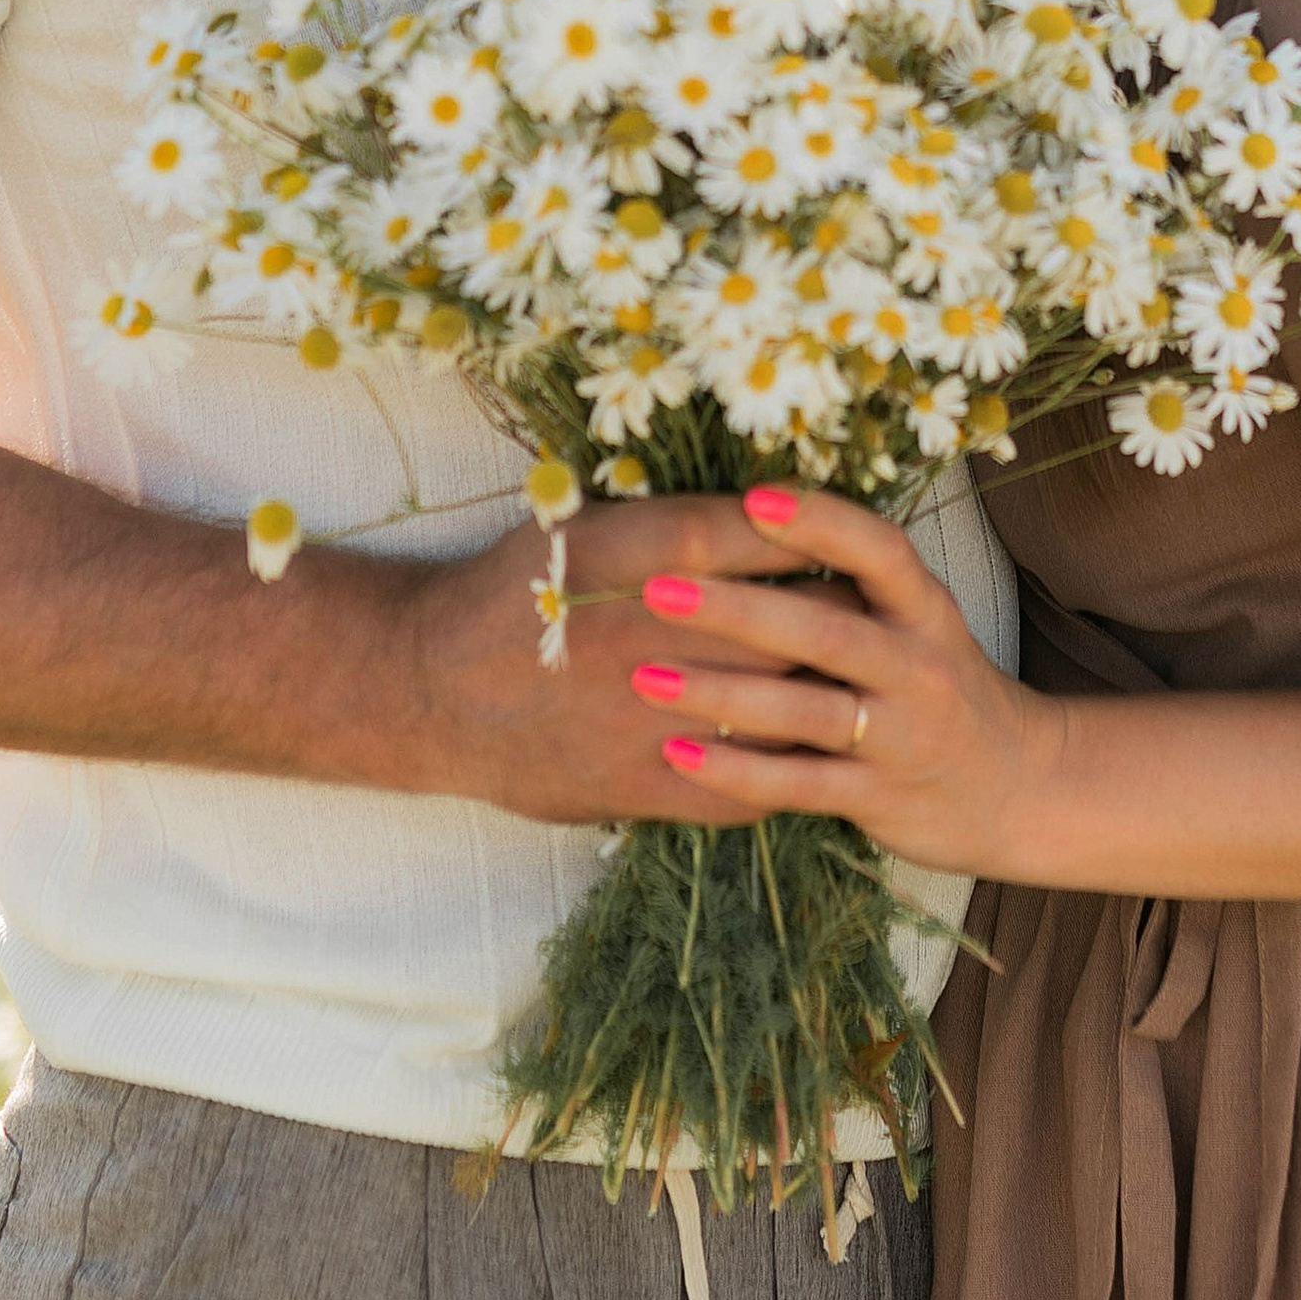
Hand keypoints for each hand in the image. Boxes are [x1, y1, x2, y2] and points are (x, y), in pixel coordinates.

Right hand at [393, 492, 829, 829]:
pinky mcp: (635, 785)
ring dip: (823, 697)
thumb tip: (773, 514)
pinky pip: (742, 784)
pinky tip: (808, 754)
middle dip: (836, 620)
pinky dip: (785, 771)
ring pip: (772, 708)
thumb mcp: (578, 526)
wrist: (428, 690)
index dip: (808, 538)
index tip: (841, 544)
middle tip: (872, 614)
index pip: (749, 536)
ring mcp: (641, 716)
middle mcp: (641, 632)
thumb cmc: (510, 591)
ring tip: (854, 682)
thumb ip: (670, 525)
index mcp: (625, 553)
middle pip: (782, 626)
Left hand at [623, 486, 1065, 879]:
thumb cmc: (939, 686)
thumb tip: (742, 519)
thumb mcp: (917, 621)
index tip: (752, 498)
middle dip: (738, 610)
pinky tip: (677, 754)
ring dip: (720, 695)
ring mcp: (902, 737)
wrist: (1019, 786)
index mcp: (925, 610)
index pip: (878, 552)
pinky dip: (736, 772)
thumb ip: (850, 584)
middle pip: (825, 632)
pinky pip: (799, 785)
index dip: (818, 522)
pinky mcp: (880, 798)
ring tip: (646, 676)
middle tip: (658, 588)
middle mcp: (919, 667)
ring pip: (803, 714)